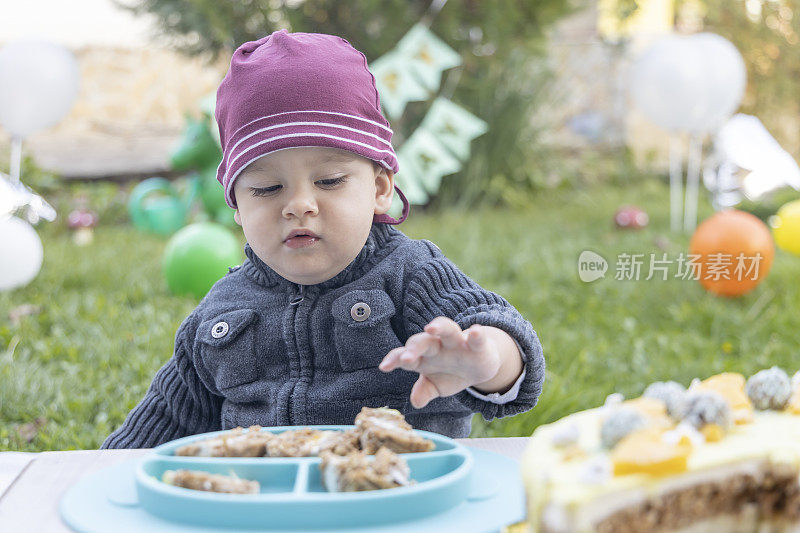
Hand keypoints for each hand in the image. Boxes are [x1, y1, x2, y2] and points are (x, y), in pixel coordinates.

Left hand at [379, 317, 500, 408]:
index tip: (384, 367)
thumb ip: (425, 391)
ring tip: (431, 328)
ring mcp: (457, 343)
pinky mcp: (477, 344)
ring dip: (439, 327)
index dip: (394, 359)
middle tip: (406, 358)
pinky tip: (475, 331)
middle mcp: (438, 346)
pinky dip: (476, 334)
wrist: (478, 366)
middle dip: (414, 348)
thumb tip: (415, 402)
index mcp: (424, 357)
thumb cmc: (451, 374)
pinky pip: (476, 337)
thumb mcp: (437, 386)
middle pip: (423, 342)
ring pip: (447, 330)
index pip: (405, 355)